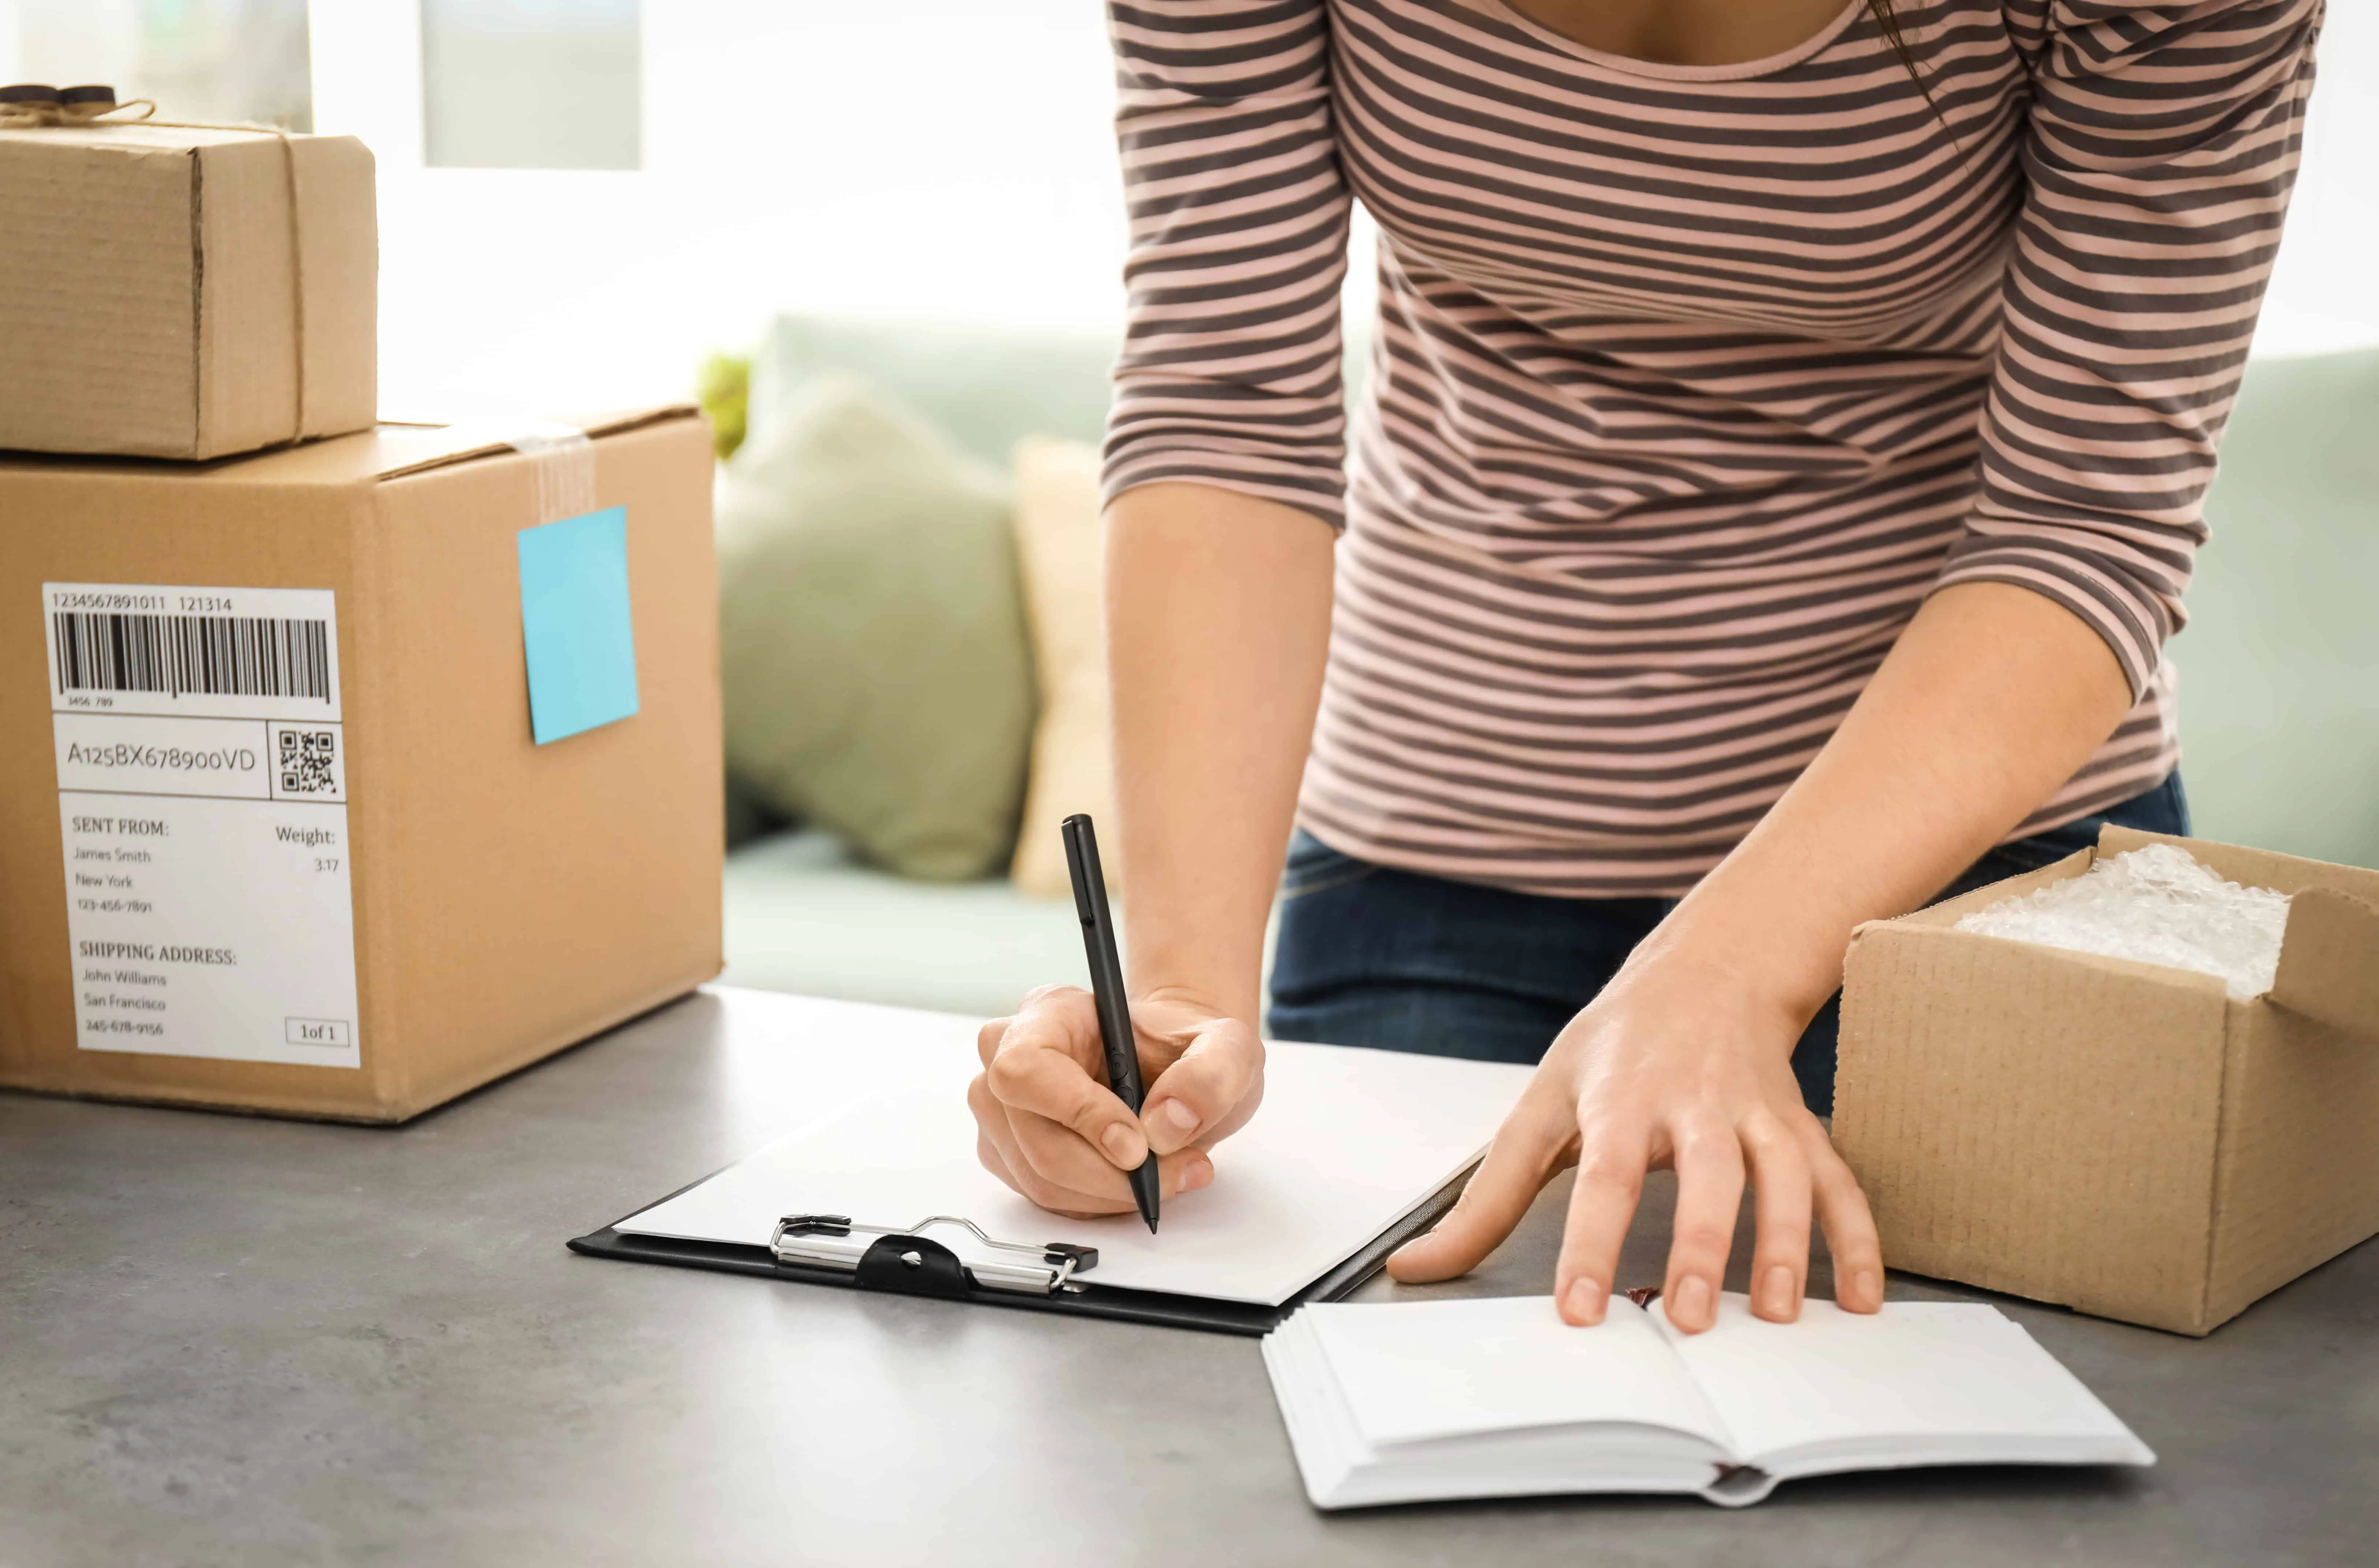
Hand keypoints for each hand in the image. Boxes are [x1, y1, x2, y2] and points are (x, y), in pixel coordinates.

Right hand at [971, 984, 1266, 1218]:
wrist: (1176, 1073)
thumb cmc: (1185, 1051)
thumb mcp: (1228, 1048)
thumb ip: (1210, 1075)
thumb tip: (1165, 1124)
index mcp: (1050, 1013)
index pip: (1028, 1068)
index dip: (1078, 1113)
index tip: (1137, 1145)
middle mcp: (1010, 1056)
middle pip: (1037, 1140)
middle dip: (1112, 1174)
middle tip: (1178, 1170)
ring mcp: (1003, 1110)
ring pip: (1041, 1180)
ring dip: (1112, 1194)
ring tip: (1170, 1173)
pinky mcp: (1010, 1153)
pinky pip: (1045, 1199)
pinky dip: (1098, 1203)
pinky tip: (1135, 1181)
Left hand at [1384, 950, 1882, 1331]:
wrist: (1705, 971)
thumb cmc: (1613, 1047)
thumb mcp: (1539, 1104)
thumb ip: (1485, 1198)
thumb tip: (1415, 1266)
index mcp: (1620, 1098)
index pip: (1601, 1177)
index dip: (1588, 1243)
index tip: (1578, 1308)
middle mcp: (1694, 1104)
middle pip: (1705, 1175)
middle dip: (1702, 1247)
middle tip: (1693, 1318)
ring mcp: (1755, 1113)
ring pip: (1783, 1177)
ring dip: (1786, 1246)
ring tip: (1778, 1313)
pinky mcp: (1799, 1126)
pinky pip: (1838, 1184)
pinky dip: (1859, 1239)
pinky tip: (1862, 1296)